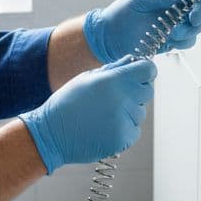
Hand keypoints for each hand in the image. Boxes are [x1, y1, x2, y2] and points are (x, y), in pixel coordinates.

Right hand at [18, 56, 156, 173]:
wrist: (52, 133)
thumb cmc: (68, 102)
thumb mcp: (87, 78)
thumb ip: (113, 68)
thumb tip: (133, 60)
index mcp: (113, 80)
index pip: (148, 70)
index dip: (145, 71)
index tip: (140, 74)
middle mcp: (122, 99)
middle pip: (148, 91)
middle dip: (137, 91)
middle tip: (117, 96)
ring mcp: (123, 121)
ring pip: (141, 112)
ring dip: (129, 112)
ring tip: (105, 114)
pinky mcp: (123, 139)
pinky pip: (134, 130)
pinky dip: (125, 129)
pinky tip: (105, 127)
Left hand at [83, 0, 200, 63]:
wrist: (111, 36)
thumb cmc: (122, 11)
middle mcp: (176, 5)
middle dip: (199, 13)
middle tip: (192, 18)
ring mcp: (176, 22)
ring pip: (197, 26)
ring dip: (188, 29)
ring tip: (171, 31)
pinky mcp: (173, 39)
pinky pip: (189, 40)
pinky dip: (182, 41)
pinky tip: (169, 38)